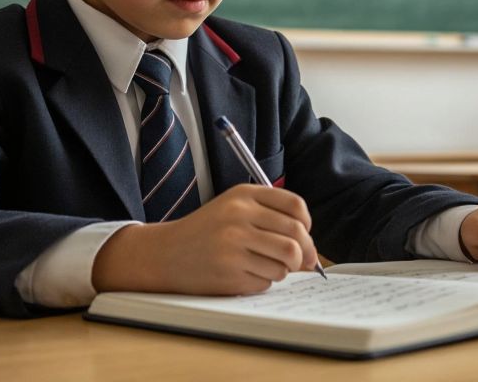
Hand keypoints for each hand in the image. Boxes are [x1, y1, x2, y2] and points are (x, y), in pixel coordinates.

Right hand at [92, 184, 318, 294]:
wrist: (165, 254)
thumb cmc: (207, 231)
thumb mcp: (234, 208)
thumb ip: (272, 218)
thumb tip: (312, 252)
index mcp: (243, 195)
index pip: (295, 206)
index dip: (306, 224)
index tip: (303, 234)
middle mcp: (239, 217)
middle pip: (296, 237)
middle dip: (304, 253)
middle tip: (300, 262)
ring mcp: (234, 245)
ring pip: (286, 262)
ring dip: (283, 269)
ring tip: (266, 266)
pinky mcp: (230, 272)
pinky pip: (267, 281)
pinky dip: (264, 282)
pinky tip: (246, 274)